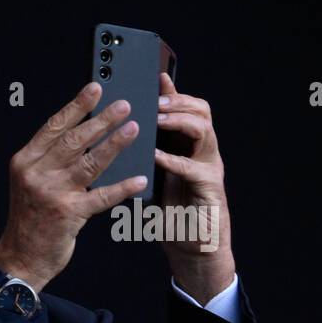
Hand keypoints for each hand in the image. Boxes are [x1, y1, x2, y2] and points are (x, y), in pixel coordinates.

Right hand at [0, 81, 145, 291]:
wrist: (21, 257)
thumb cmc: (30, 218)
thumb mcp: (29, 181)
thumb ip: (49, 158)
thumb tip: (85, 132)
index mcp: (25, 161)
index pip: (54, 126)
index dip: (77, 105)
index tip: (95, 88)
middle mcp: (36, 174)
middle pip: (74, 140)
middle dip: (102, 120)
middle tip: (125, 105)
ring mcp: (52, 194)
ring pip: (90, 162)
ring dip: (115, 144)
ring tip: (134, 129)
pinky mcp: (69, 214)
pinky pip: (102, 197)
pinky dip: (122, 188)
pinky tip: (139, 179)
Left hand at [154, 72, 234, 302]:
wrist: (191, 247)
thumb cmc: (170, 212)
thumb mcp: (151, 177)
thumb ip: (140, 156)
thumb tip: (110, 137)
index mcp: (185, 145)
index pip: (182, 108)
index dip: (170, 91)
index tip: (151, 75)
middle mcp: (201, 151)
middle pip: (200, 110)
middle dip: (177, 100)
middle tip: (154, 98)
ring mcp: (209, 168)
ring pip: (204, 131)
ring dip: (180, 122)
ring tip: (157, 118)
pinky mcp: (210, 189)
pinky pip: (195, 169)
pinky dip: (176, 161)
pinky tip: (157, 157)